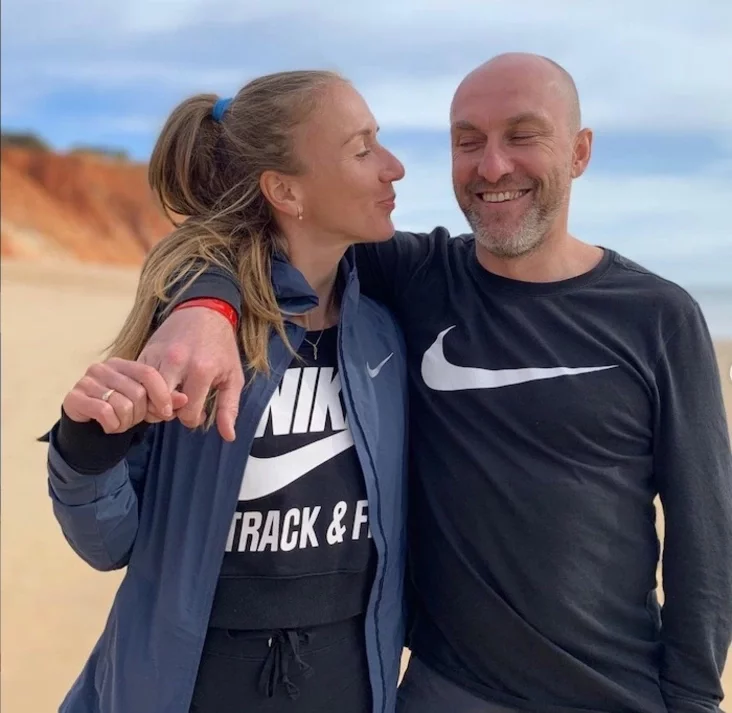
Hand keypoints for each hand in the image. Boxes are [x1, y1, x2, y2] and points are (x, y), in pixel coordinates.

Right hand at [63, 358, 187, 433]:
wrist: (88, 426)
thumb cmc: (120, 410)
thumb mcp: (146, 405)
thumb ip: (165, 400)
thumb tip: (184, 400)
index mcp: (122, 364)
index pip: (149, 374)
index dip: (162, 395)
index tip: (166, 412)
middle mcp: (103, 367)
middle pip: (137, 393)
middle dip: (141, 414)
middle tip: (133, 420)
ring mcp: (86, 381)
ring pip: (122, 405)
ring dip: (126, 422)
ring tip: (120, 423)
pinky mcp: (74, 397)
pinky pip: (105, 413)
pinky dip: (112, 426)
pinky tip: (109, 426)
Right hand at [137, 307, 243, 441]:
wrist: (204, 311)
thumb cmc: (221, 347)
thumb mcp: (233, 377)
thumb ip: (229, 408)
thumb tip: (229, 437)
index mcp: (201, 370)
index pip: (187, 414)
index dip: (192, 419)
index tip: (198, 412)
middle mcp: (177, 362)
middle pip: (163, 406)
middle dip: (171, 413)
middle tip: (182, 406)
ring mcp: (158, 356)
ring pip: (147, 395)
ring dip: (157, 402)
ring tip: (171, 397)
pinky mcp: (145, 351)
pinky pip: (138, 381)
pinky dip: (146, 389)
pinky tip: (160, 387)